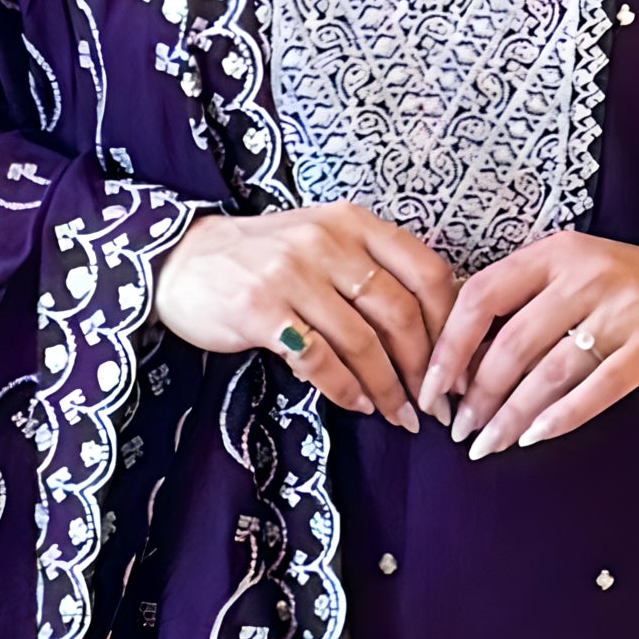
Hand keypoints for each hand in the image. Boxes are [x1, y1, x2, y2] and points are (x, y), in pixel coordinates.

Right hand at [153, 204, 455, 431]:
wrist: (183, 261)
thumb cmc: (263, 260)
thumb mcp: (323, 245)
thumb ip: (371, 272)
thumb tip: (432, 333)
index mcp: (353, 222)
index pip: (426, 271)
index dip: (450, 326)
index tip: (455, 368)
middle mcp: (327, 241)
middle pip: (400, 311)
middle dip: (423, 368)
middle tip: (433, 405)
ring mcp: (292, 273)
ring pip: (362, 341)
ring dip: (387, 388)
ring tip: (399, 416)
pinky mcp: (260, 309)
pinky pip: (318, 359)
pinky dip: (344, 389)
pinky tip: (357, 404)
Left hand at [422, 232, 638, 458]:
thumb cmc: (631, 288)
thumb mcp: (574, 272)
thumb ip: (524, 301)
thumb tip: (457, 358)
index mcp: (555, 253)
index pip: (481, 295)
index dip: (449, 347)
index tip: (433, 388)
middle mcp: (585, 275)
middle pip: (511, 342)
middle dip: (478, 394)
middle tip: (460, 430)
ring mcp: (621, 311)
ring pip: (548, 372)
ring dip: (511, 415)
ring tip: (488, 443)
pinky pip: (594, 390)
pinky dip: (560, 418)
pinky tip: (533, 437)